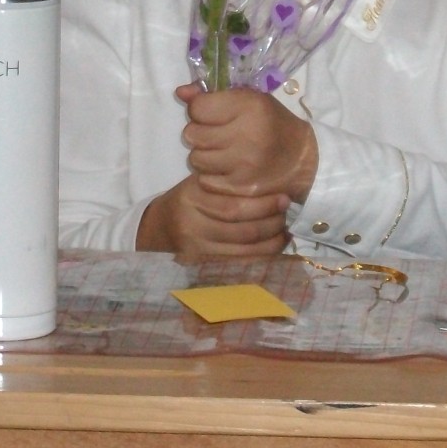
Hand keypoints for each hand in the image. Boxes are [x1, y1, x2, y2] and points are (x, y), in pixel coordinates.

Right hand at [135, 173, 289, 256]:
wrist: (158, 226)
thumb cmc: (188, 199)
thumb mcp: (200, 182)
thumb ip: (228, 182)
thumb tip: (272, 181)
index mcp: (192, 198)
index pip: (234, 206)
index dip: (264, 205)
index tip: (285, 199)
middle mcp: (191, 225)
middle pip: (241, 231)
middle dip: (271, 225)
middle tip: (287, 217)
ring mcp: (195, 249)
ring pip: (241, 251)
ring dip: (269, 244)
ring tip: (285, 233)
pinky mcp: (200, 265)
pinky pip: (236, 264)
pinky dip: (258, 258)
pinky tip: (272, 249)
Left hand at [177, 84, 317, 201]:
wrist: (301, 159)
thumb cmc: (271, 123)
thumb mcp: (249, 99)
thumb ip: (213, 94)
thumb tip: (180, 92)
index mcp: (250, 105)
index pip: (198, 108)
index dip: (200, 110)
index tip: (212, 114)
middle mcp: (247, 133)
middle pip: (192, 134)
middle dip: (200, 133)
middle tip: (216, 135)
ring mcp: (244, 163)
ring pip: (195, 158)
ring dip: (204, 155)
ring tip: (222, 152)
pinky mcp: (241, 186)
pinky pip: (205, 180)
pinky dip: (211, 175)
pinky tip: (227, 169)